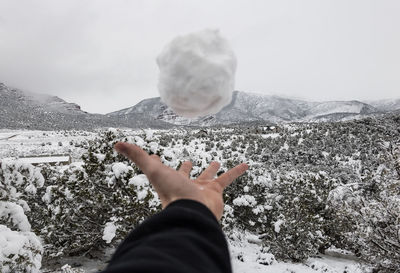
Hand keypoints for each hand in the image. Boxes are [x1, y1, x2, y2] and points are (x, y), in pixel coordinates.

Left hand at [114, 142, 247, 219]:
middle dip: (187, 167)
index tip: (154, 155)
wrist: (193, 212)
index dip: (157, 161)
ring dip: (212, 169)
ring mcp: (201, 189)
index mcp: (169, 180)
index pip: (161, 168)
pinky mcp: (216, 191)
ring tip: (216, 161)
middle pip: (186, 174)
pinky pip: (228, 179)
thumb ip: (137, 156)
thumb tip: (116, 143)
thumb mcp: (152, 170)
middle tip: (188, 161)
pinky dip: (236, 171)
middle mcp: (185, 185)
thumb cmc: (172, 192)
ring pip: (208, 176)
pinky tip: (245, 164)